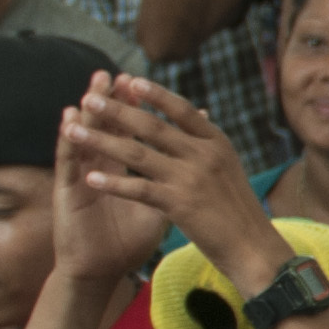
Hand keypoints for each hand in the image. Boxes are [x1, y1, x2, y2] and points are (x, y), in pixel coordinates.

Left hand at [66, 74, 276, 288]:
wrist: (255, 249)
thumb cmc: (240, 212)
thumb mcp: (228, 168)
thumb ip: (207, 145)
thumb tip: (196, 114)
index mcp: (217, 143)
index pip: (181, 110)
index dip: (155, 94)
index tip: (130, 80)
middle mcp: (204, 156)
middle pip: (152, 127)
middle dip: (117, 111)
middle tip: (90, 98)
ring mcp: (191, 179)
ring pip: (137, 154)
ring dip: (102, 140)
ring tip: (74, 131)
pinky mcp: (179, 205)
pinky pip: (138, 188)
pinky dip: (113, 182)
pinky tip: (90, 177)